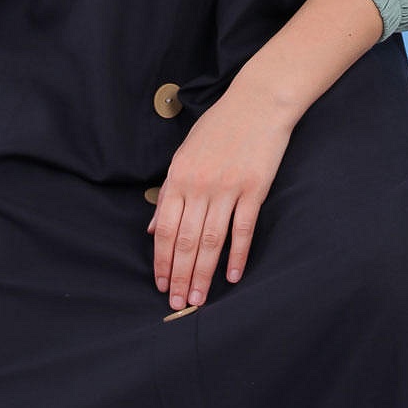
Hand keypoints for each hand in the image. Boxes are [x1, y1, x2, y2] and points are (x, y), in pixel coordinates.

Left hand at [148, 81, 294, 311]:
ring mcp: (227, 188)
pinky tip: (233, 277)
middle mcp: (199, 184)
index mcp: (179, 176)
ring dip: (203, 274)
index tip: (160, 284)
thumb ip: (168, 191)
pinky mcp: (254, 189)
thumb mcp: (185, 153)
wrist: (257, 102)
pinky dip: (237, 256)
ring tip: (198, 299)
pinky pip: (242, 230)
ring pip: (210, 241)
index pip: (163, 228)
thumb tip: (150, 228)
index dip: (160, 260)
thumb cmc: (219, 126)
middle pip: (185, 240)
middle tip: (177, 304)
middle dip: (179, 276)